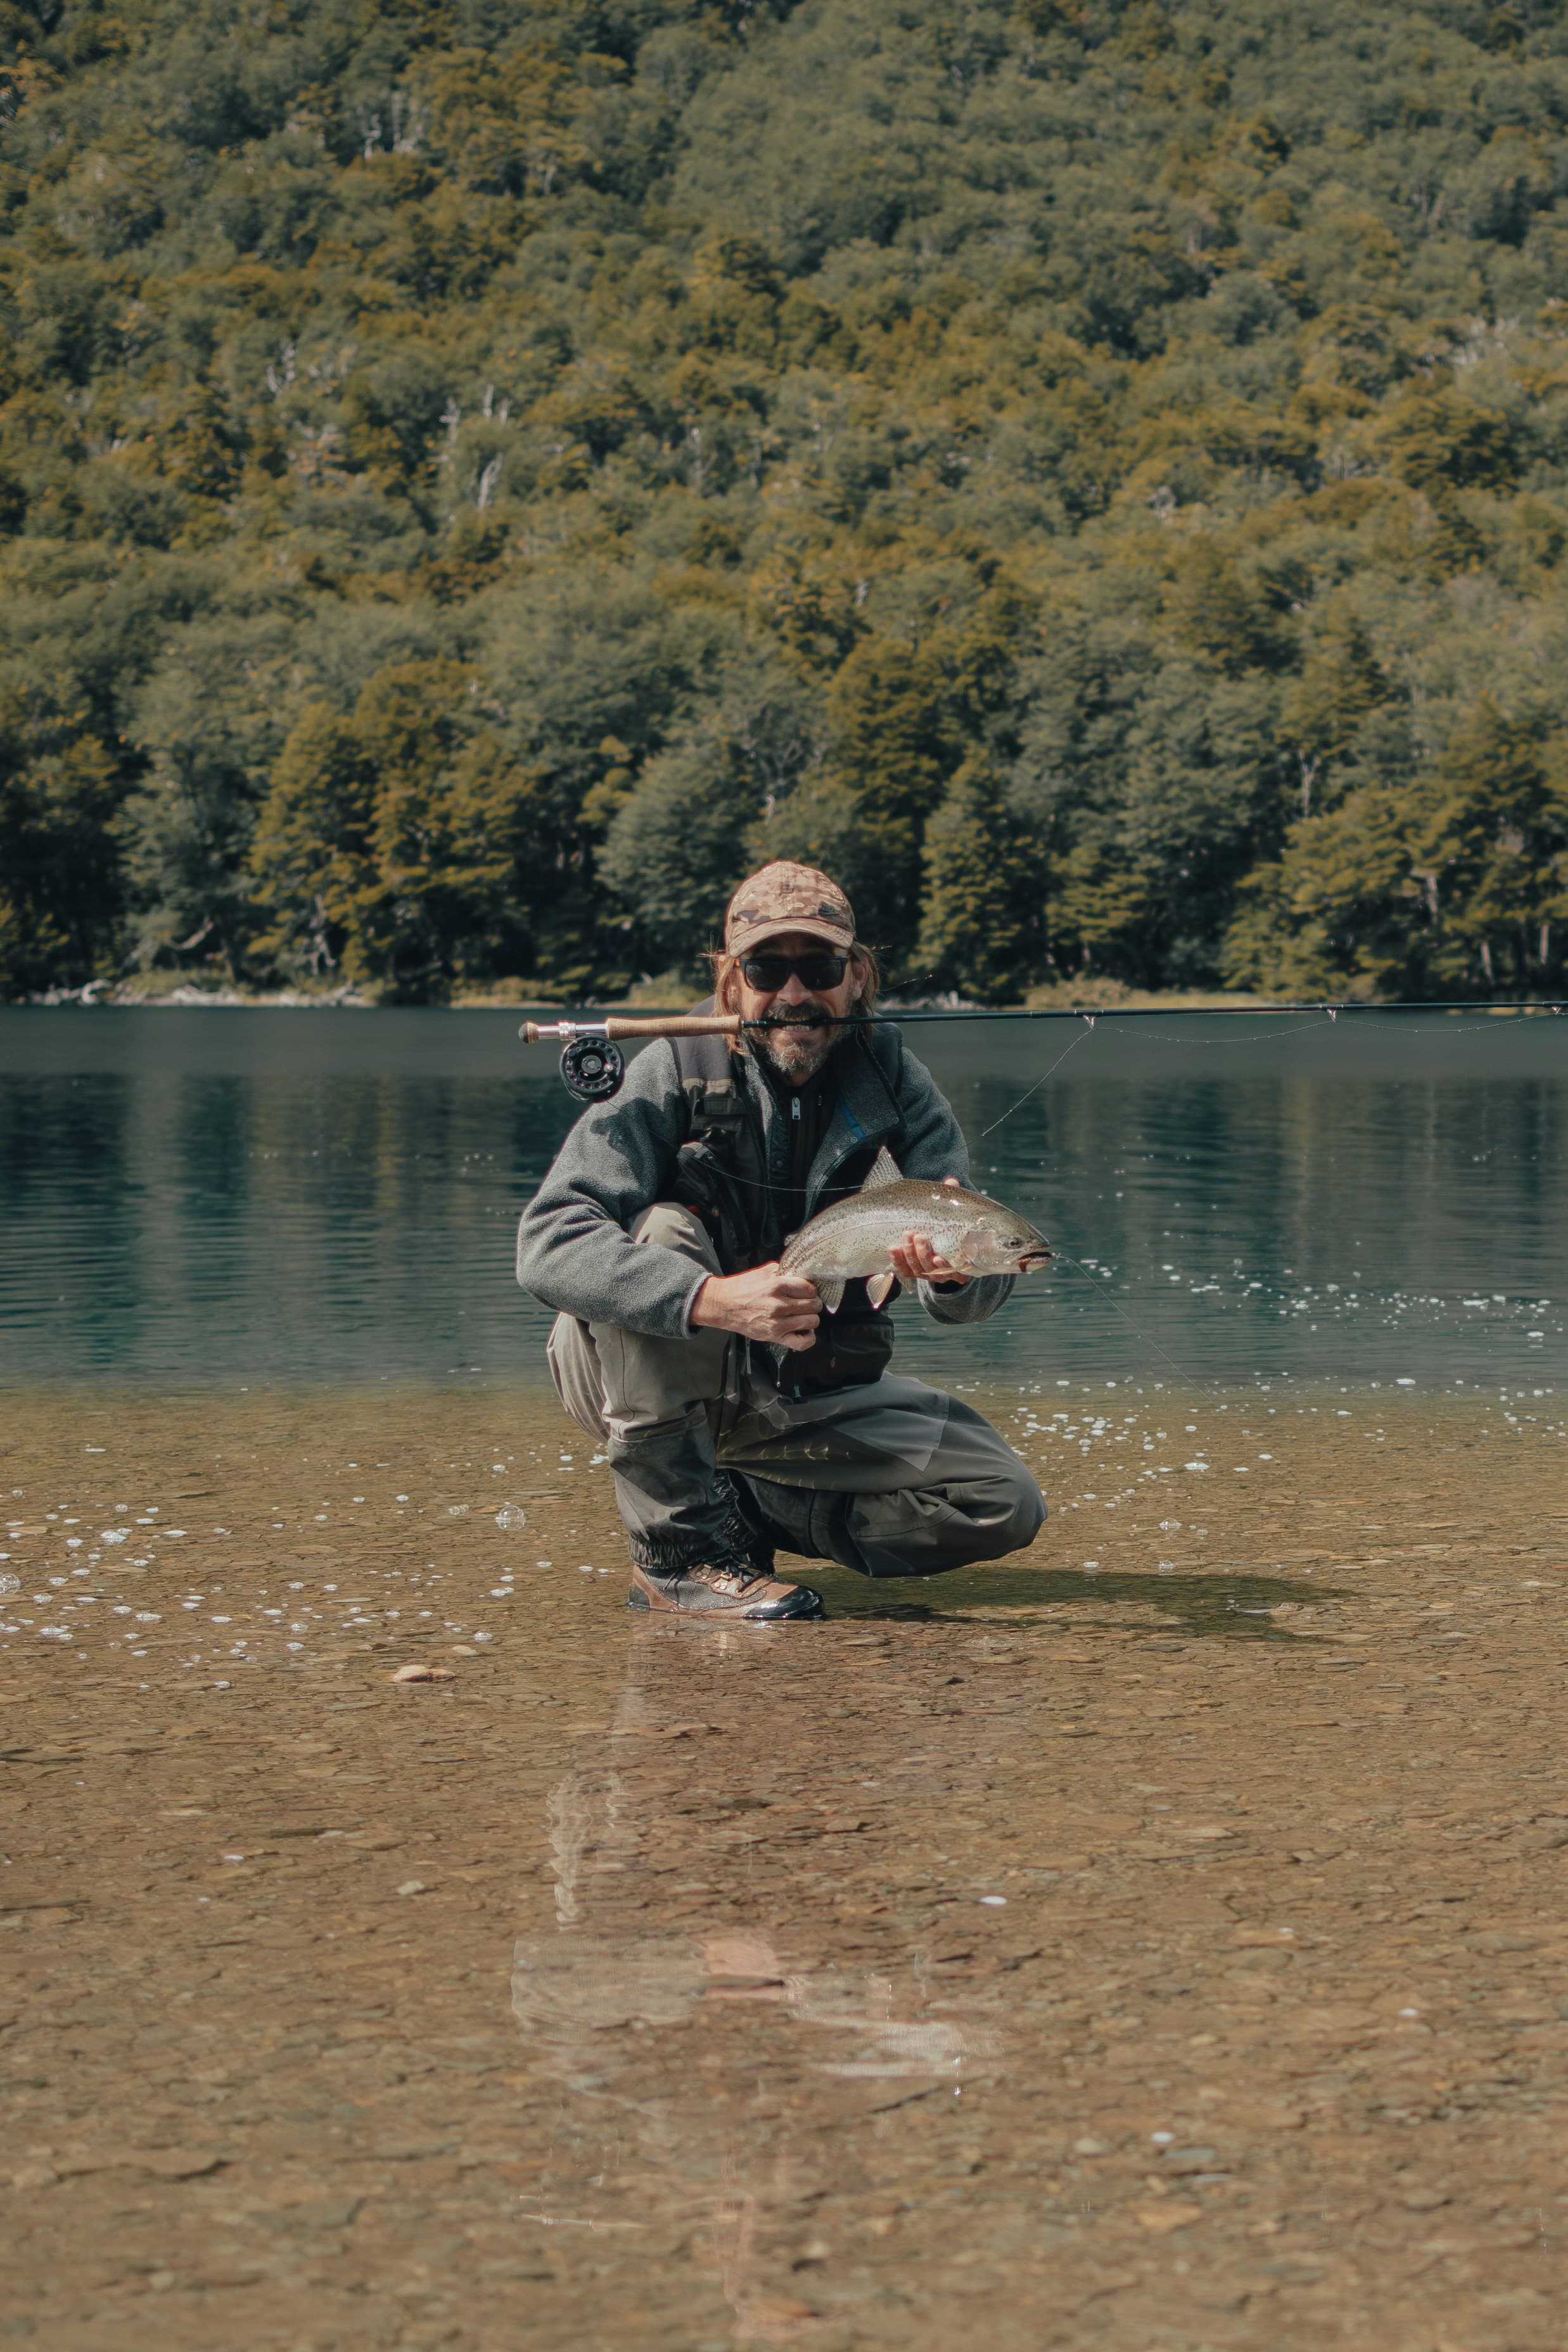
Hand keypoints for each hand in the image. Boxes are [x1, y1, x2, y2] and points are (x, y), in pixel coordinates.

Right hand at [690, 1262, 822, 1349]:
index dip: (810, 1290)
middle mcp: (779, 1305)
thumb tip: (802, 1275)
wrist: (723, 1305)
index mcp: (777, 1285)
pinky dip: (808, 1337)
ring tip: (803, 1315)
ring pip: (812, 1321)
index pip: (809, 1289)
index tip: (806, 1292)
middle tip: (806, 1303)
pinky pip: (803, 1342)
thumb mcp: (764, 1272)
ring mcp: (778, 1323)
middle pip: (814, 1305)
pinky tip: (803, 1330)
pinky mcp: (775, 1336)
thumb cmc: (742, 1288)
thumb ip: (784, 1272)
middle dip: (812, 1303)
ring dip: (811, 1318)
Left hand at [888, 1178, 970, 1287]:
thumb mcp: (951, 1211)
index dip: (945, 1267)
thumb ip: (952, 1199)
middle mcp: (944, 1270)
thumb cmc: (947, 1222)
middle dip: (923, 1254)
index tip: (939, 1257)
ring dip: (910, 1254)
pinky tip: (893, 1248)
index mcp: (960, 1261)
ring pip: (918, 1270)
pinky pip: (904, 1269)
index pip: (955, 1271)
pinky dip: (897, 1260)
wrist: (933, 1230)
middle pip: (932, 1270)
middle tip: (919, 1236)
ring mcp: (927, 1271)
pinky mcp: (912, 1270)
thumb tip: (951, 1182)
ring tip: (907, 1236)